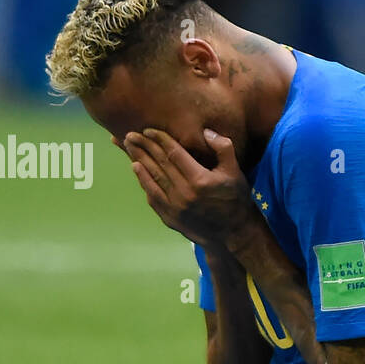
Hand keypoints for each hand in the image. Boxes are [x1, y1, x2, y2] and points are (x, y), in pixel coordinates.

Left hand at [124, 127, 252, 246]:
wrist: (233, 234)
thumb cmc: (235, 199)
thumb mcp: (235, 171)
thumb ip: (223, 148)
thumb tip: (205, 132)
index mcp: (199, 180)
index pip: (174, 154)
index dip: (160, 139)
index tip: (149, 130)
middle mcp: (184, 194)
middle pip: (159, 164)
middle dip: (144, 147)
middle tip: (131, 135)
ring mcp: (174, 208)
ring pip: (152, 179)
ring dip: (139, 161)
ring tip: (129, 147)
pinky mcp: (169, 218)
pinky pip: (152, 196)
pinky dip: (144, 182)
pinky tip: (137, 170)